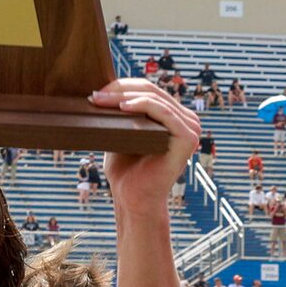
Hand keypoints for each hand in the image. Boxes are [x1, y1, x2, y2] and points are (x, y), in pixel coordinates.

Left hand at [91, 77, 199, 211]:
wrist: (133, 200)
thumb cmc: (126, 171)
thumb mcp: (122, 133)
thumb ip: (122, 112)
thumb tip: (100, 88)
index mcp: (175, 117)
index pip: (148, 90)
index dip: (121, 86)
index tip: (96, 92)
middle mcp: (187, 120)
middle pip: (151, 90)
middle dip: (119, 90)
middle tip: (94, 95)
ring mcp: (191, 128)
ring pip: (154, 98)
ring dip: (124, 96)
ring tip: (100, 101)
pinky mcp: (188, 138)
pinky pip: (163, 112)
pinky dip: (142, 105)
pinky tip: (122, 107)